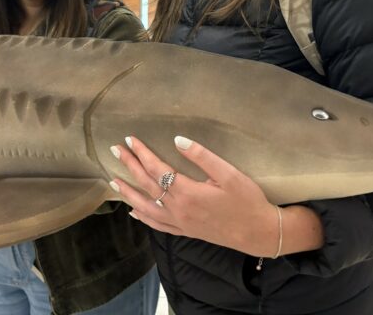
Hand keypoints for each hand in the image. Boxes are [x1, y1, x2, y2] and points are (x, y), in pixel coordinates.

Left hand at [110, 135, 279, 256]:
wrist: (259, 233)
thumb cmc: (247, 200)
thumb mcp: (229, 174)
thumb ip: (202, 156)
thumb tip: (177, 140)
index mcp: (187, 193)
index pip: (157, 169)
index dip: (142, 153)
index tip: (130, 140)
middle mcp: (178, 209)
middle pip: (147, 185)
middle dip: (129, 166)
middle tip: (115, 151)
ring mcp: (180, 223)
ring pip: (146, 207)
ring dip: (128, 193)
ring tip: (113, 181)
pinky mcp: (185, 231)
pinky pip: (157, 225)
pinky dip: (143, 217)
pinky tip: (134, 212)